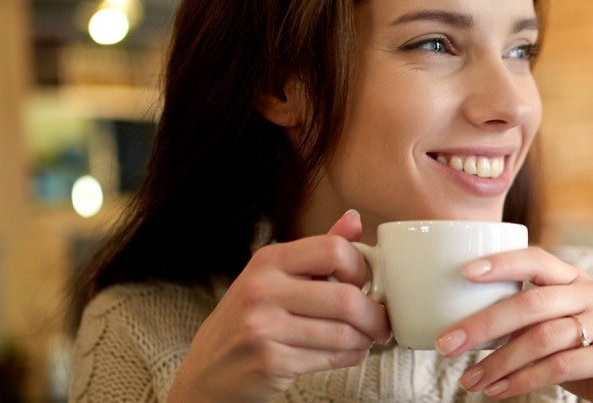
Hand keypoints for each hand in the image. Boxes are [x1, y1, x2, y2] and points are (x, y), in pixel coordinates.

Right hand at [167, 211, 391, 402]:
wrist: (209, 371)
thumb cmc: (251, 320)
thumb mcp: (276, 278)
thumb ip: (318, 251)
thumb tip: (354, 220)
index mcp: (268, 260)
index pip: (333, 250)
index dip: (362, 268)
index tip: (368, 284)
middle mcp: (262, 290)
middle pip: (345, 298)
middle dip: (375, 314)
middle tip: (382, 323)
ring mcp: (263, 327)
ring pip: (343, 333)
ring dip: (365, 339)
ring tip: (366, 339)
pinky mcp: (270, 362)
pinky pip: (331, 358)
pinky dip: (351, 357)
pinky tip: (349, 353)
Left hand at [437, 247, 592, 402]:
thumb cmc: (589, 363)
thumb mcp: (558, 336)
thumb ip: (527, 323)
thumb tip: (466, 326)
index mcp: (579, 281)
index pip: (537, 259)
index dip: (501, 262)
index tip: (463, 272)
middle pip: (531, 302)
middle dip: (483, 323)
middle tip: (447, 343)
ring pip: (541, 338)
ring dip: (498, 362)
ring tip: (469, 381)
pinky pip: (558, 366)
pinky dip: (522, 381)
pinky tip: (498, 391)